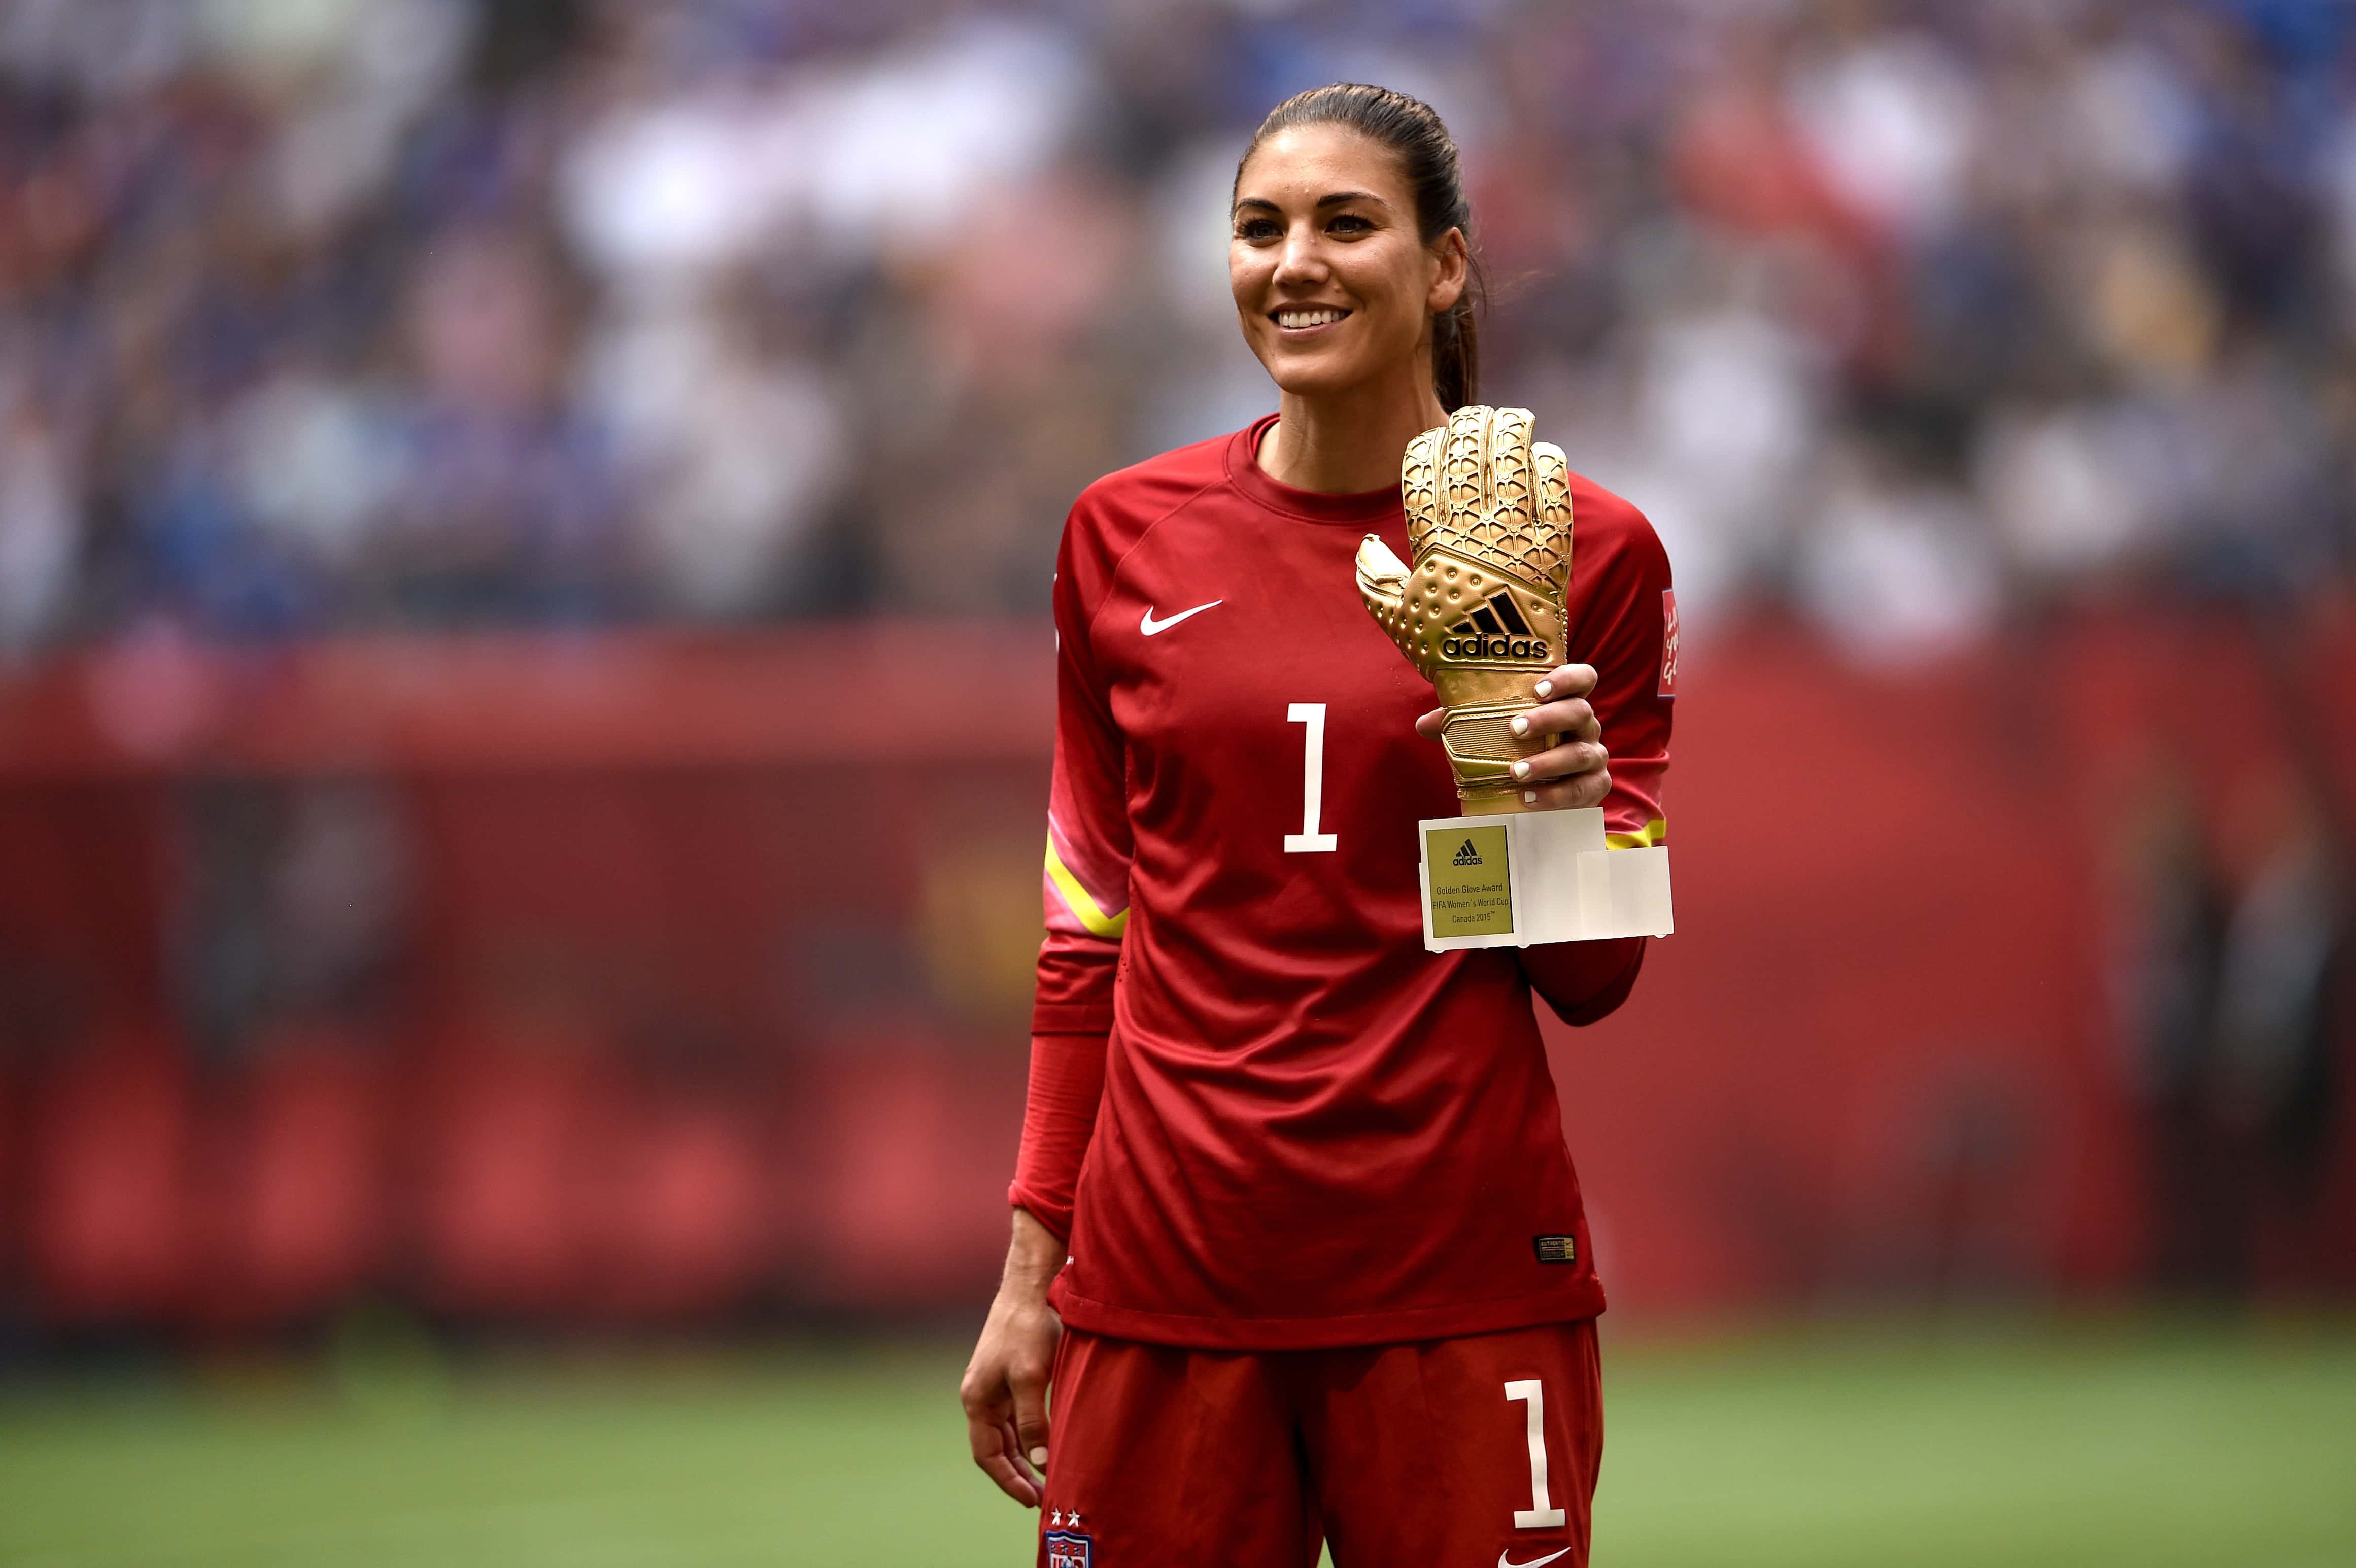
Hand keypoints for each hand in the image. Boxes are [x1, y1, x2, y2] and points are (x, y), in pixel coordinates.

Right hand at [959, 1209, 1064, 1506]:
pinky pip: (1015, 1416)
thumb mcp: (1031, 1378)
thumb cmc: (1027, 1329)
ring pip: (1005, 1433)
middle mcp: (980, 1395)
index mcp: (977, 1399)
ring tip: (1046, 1478)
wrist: (1030, 1288)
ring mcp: (994, 1385)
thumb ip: (1033, 1421)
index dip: (1007, 1480)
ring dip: (1023, 1457)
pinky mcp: (1010, 1374)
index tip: (1031, 1499)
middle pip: (994, 1447)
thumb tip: (1040, 1462)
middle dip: (1016, 1474)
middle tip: (1042, 1498)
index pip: (987, 1455)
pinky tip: (1046, 1444)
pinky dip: (1028, 1435)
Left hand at [1417, 662, 1607, 809]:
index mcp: (1564, 703)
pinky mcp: (1595, 787)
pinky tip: (1528, 797)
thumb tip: (1424, 723)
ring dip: (1548, 762)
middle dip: (1549, 718)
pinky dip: (1555, 795)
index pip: (1582, 678)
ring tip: (1516, 772)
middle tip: (1514, 729)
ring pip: (1580, 754)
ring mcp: (1593, 756)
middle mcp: (1585, 726)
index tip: (1537, 689)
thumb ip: (1460, 725)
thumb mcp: (1489, 736)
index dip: (1567, 678)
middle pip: (1580, 712)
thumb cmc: (1515, 753)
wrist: (1536, 797)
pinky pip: (1581, 790)